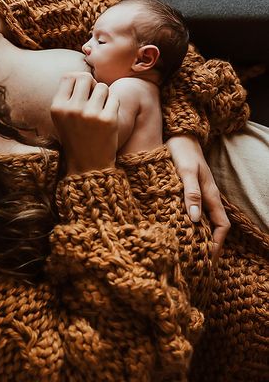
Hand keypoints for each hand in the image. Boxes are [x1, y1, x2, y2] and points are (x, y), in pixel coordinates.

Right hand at [51, 72, 118, 175]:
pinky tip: (108, 116)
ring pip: (103, 86)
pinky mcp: (109, 119)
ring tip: (100, 109)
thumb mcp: (61, 118)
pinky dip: (113, 104)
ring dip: (104, 95)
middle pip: (85, 77)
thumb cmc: (76, 137)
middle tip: (93, 99)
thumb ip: (67, 95)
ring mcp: (91, 115)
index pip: (68, 76)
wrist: (89, 165)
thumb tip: (81, 73)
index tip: (82, 93)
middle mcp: (72, 109)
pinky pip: (115, 97)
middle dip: (92, 85)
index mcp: (57, 107)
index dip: (77, 82)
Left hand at [167, 134, 229, 261]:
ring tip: (185, 250)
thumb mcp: (186, 173)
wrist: (178, 135)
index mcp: (210, 195)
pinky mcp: (186, 190)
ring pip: (202, 220)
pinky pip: (191, 211)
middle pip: (213, 226)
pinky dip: (187, 223)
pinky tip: (175, 229)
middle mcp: (206, 197)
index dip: (217, 244)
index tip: (207, 258)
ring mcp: (197, 194)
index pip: (221, 226)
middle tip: (195, 261)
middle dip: (208, 244)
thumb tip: (195, 220)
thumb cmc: (182, 152)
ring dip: (197, 235)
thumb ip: (191, 194)